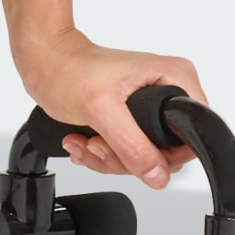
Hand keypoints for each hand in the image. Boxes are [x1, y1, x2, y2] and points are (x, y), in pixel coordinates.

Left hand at [15, 27, 208, 189]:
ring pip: (146, 156)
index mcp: (175, 78)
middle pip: (167, 152)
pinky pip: (130, 151)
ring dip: (110, 157)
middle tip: (98, 144)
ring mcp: (151, 105)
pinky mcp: (134, 116)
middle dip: (127, 157)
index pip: (191, 136)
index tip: (129, 150)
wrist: (42, 59)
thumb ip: (133, 145)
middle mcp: (168, 90)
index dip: (164, 155)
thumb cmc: (66, 68)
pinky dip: (105, 152)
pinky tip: (84, 141)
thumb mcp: (100, 109)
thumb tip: (158, 175)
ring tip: (86, 141)